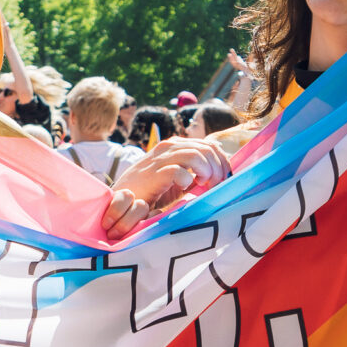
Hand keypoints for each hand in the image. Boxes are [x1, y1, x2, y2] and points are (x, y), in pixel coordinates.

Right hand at [101, 140, 227, 238]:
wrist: (122, 201)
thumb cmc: (152, 191)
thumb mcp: (178, 178)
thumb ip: (196, 170)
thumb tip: (222, 170)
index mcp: (177, 146)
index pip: (210, 145)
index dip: (222, 162)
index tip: (224, 180)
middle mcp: (169, 147)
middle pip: (207, 149)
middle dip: (218, 168)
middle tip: (217, 186)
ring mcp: (161, 159)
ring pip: (196, 155)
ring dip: (207, 172)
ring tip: (204, 186)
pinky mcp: (154, 174)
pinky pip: (179, 171)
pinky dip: (189, 180)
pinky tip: (187, 188)